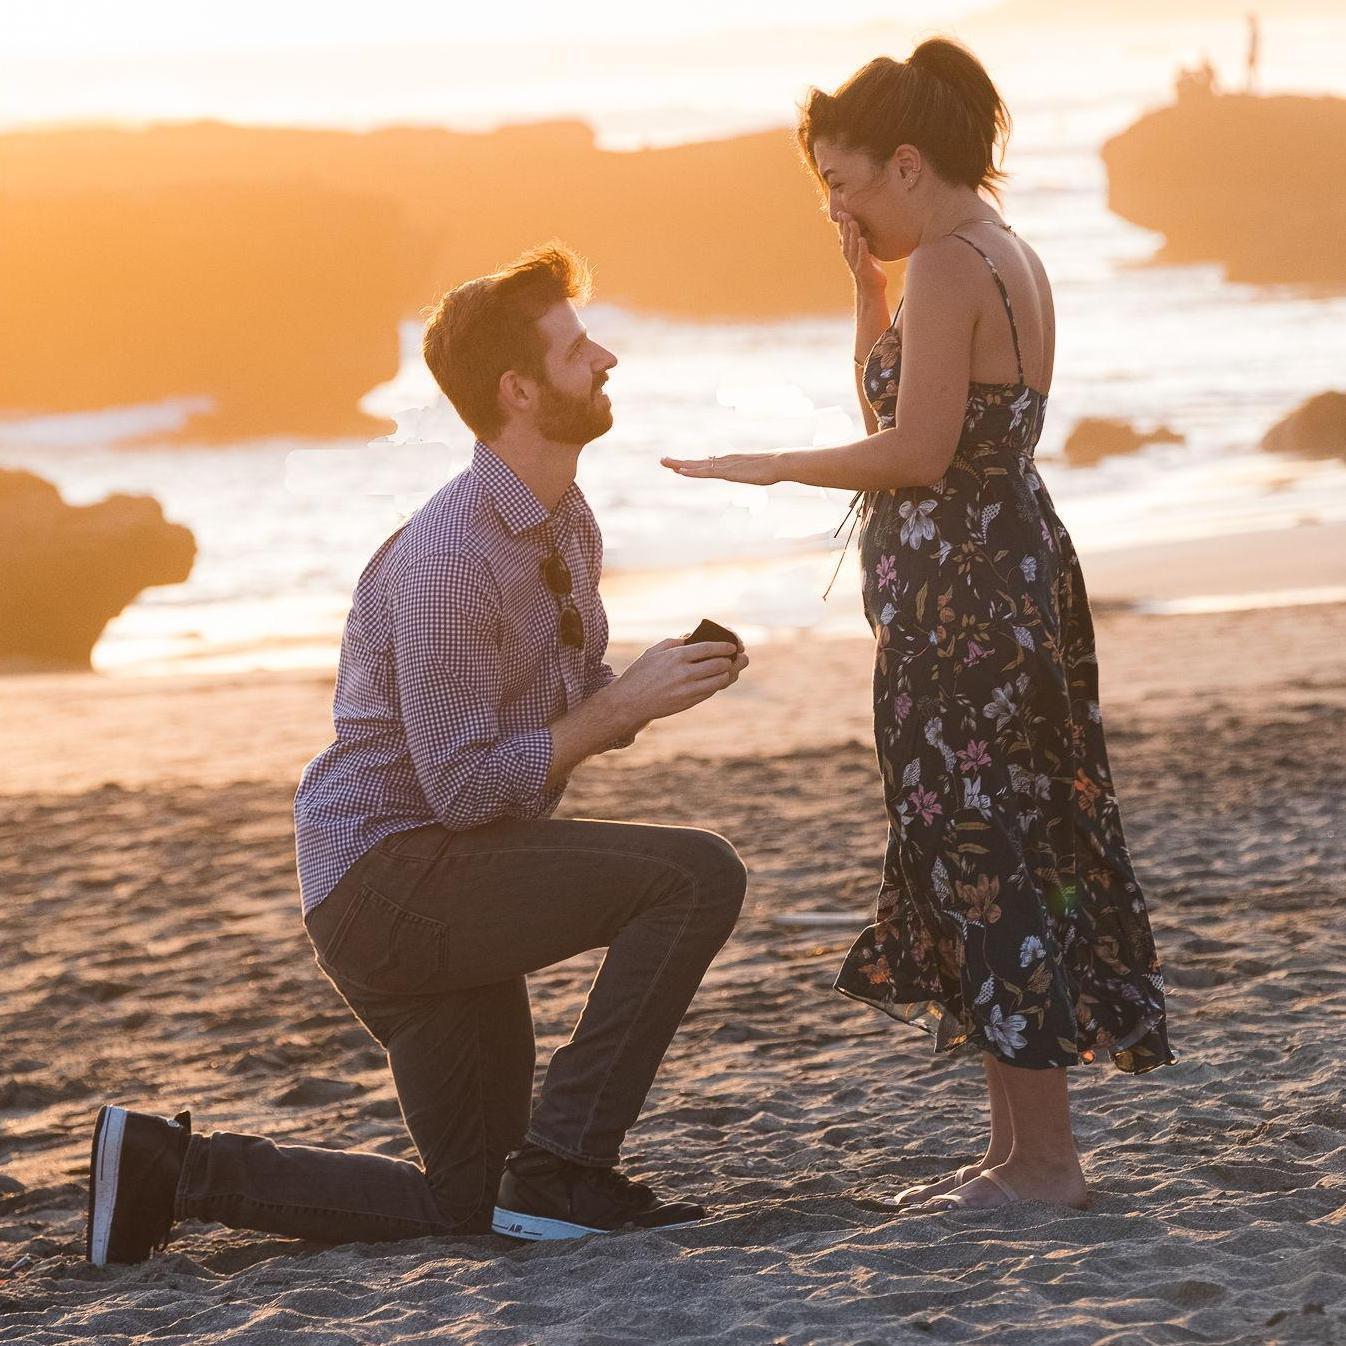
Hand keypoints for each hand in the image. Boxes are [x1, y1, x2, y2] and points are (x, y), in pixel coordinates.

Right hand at [609, 637, 749, 724]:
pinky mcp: (689, 702)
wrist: (630, 702)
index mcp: (676, 656)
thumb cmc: (640, 674)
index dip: (724, 646)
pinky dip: (718, 684)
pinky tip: (719, 679)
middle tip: (737, 657)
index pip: (708, 647)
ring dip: (728, 673)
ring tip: (731, 669)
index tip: (732, 646)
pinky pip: (711, 692)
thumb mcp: (654, 652)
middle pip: (718, 664)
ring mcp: (688, 689)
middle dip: (731, 660)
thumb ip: (674, 642)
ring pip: (719, 680)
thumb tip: (693, 636)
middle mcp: (684, 672)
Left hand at [660, 452, 780, 484]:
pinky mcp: (727, 472)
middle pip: (696, 463)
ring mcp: (724, 466)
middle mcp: (723, 462)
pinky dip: (691, 472)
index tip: (678, 466)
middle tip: (662, 460)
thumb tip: (758, 472)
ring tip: (664, 462)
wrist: (780, 463)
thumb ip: (753, 472)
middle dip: (679, 462)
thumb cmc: (773, 468)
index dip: (691, 465)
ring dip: (679, 464)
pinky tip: (680, 471)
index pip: (706, 464)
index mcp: (729, 463)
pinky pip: (705, 472)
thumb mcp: (758, 472)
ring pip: (697, 466)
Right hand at [837, 212, 886, 299]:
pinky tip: (862, 239)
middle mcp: (850, 257)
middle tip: (844, 213)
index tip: (841, 212)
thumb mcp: (864, 254)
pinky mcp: (864, 268)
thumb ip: (861, 243)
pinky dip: (862, 248)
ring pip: (852, 246)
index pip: (844, 236)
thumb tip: (863, 230)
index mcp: (849, 252)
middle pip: (846, 239)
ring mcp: (856, 263)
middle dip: (844, 226)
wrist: (871, 290)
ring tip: (853, 221)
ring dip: (852, 234)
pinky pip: (863, 256)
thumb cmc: (869, 270)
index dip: (841, 225)